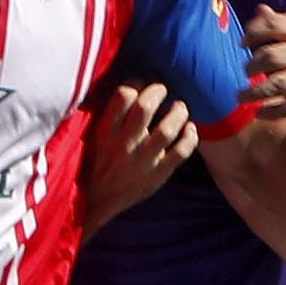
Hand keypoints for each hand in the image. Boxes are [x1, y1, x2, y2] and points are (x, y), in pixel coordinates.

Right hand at [83, 82, 198, 234]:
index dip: (136, 83)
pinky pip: (181, 152)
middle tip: (162, 91)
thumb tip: (130, 87)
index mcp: (106, 131)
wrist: (97, 201)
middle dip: (158, 91)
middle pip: (146, 107)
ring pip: (168, 128)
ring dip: (179, 112)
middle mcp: (124, 144)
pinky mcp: (158, 174)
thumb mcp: (94, 137)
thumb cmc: (97, 162)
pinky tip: (190, 129)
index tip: (141, 85)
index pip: (124, 95)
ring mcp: (143, 160)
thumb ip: (110, 115)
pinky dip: (190, 137)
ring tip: (179, 107)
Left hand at [244, 7, 285, 116]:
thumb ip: (282, 19)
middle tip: (246, 71)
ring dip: (256, 93)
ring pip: (280, 85)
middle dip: (252, 66)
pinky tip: (259, 113)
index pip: (272, 26)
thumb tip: (259, 10)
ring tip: (241, 97)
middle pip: (272, 58)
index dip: (253, 33)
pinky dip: (274, 112)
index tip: (243, 43)